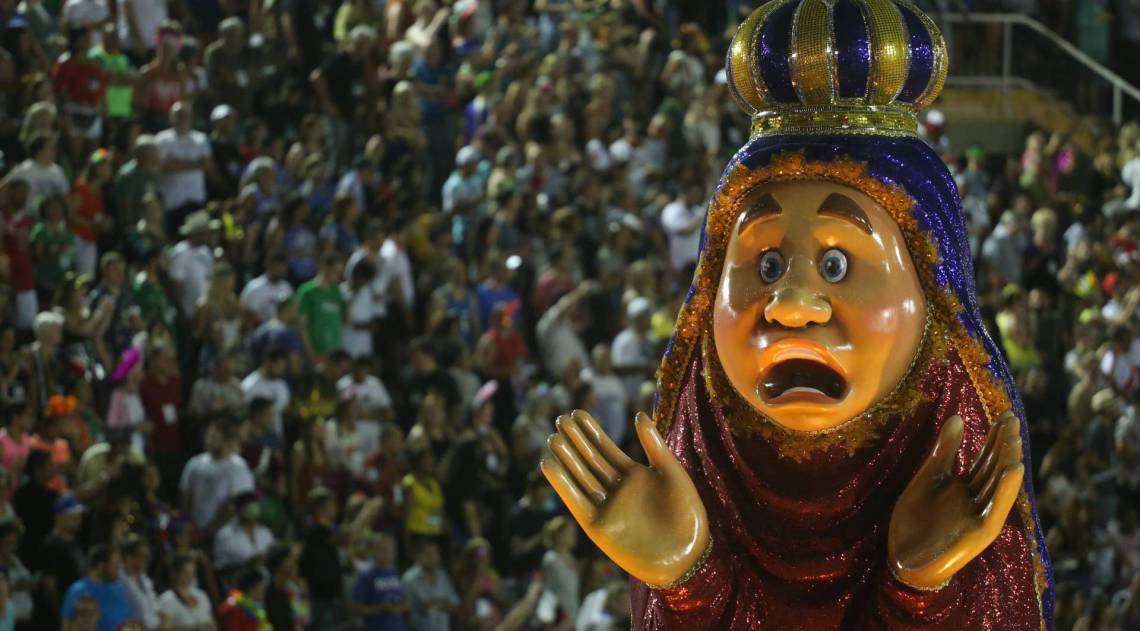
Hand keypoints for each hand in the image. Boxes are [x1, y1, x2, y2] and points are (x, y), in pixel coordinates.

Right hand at [541, 410, 707, 587]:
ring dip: (566, 459)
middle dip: (574, 441)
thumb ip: (654, 445)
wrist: (687, 555)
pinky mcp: (597, 527)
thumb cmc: (687, 514)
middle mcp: (616, 489)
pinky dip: (562, 485)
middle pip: (589, 460)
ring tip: (552, 439)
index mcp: (634, 475)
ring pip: (580, 478)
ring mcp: (606, 507)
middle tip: (559, 420)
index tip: (575, 412)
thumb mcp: (672, 473)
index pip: (606, 448)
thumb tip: (638, 414)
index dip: (590, 431)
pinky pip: (575, 502)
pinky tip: (549, 465)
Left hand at [888, 412, 1023, 589]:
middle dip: (1004, 444)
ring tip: (1015, 438)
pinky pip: (996, 508)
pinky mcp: (980, 532)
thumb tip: (958, 418)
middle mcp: (976, 500)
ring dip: (1008, 462)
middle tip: (1012, 419)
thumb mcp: (927, 478)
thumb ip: (944, 451)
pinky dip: (1005, 489)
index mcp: (965, 487)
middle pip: (994, 467)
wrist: (902, 558)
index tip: (1005, 415)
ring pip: (999, 485)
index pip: (985, 457)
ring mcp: (979, 515)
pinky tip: (1013, 469)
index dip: (995, 437)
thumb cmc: (914, 520)